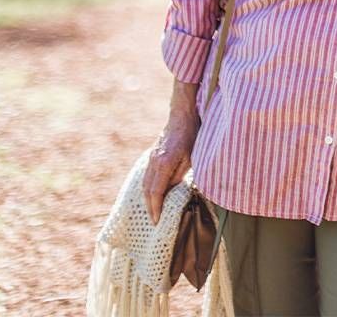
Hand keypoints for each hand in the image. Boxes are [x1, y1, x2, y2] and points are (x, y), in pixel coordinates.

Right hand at [143, 80, 200, 223]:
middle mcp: (153, 162)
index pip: (155, 192)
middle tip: (155, 222)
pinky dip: (148, 189)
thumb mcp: (191, 157)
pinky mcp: (154, 156)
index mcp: (163, 164)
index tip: (157, 221)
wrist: (182, 114)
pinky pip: (147, 176)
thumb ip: (180, 176)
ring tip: (153, 212)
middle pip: (147, 191)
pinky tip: (153, 195)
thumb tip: (172, 193)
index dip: (156, 208)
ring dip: (147, 200)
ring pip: (145, 184)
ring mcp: (151, 158)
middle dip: (150, 208)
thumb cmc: (191, 135)